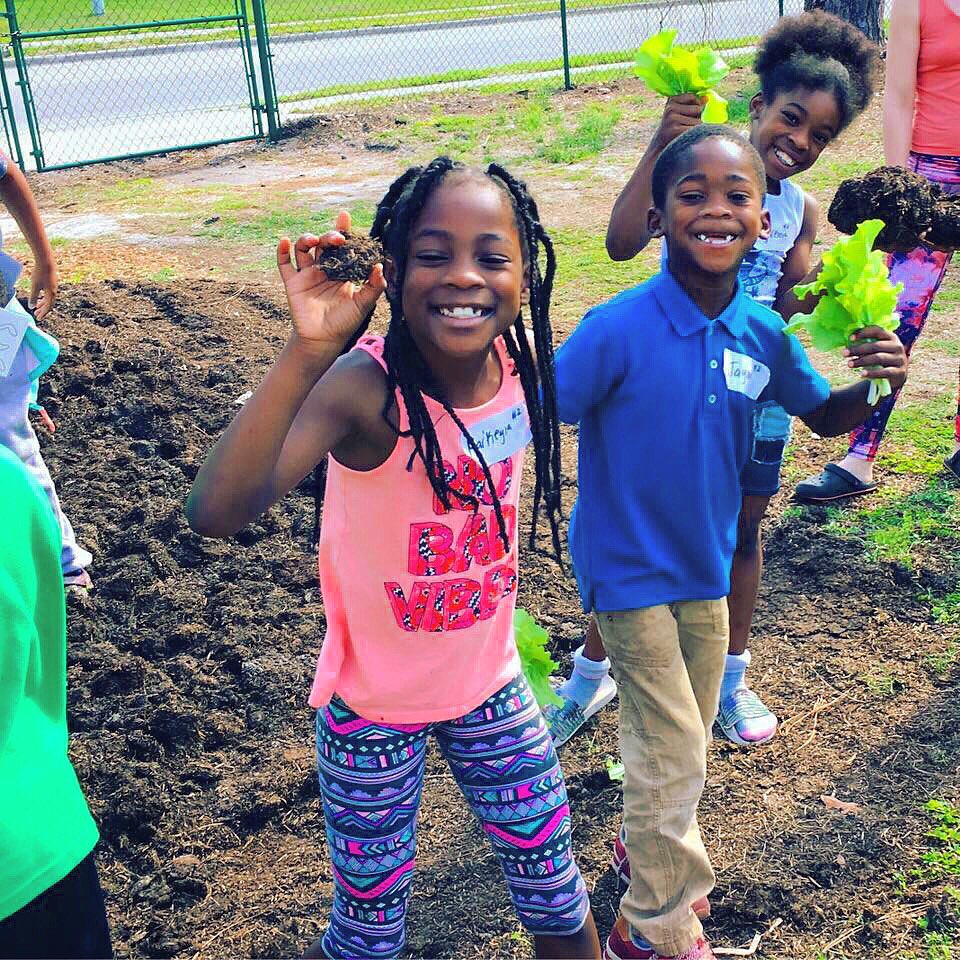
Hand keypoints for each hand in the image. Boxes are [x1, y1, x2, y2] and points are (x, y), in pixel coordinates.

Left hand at [30, 258, 57, 320]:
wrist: (46, 261)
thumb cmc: (40, 273)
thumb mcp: (35, 286)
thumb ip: (33, 297)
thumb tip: (32, 307)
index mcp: (51, 293)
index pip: (48, 307)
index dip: (43, 313)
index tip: (38, 318)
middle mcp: (54, 291)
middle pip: (49, 304)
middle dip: (42, 310)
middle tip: (36, 315)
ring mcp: (53, 287)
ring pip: (48, 299)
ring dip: (42, 304)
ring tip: (36, 307)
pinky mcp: (51, 283)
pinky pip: (48, 294)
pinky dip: (43, 297)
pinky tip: (39, 296)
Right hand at [276, 211, 385, 355]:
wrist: (324, 340)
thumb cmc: (345, 322)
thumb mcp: (363, 304)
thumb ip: (374, 286)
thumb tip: (380, 266)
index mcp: (341, 270)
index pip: (343, 246)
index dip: (343, 230)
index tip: (345, 216)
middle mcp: (324, 268)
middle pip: (324, 244)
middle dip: (329, 237)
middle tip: (338, 239)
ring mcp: (307, 274)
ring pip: (303, 248)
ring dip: (306, 239)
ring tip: (314, 240)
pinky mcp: (293, 283)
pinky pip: (284, 264)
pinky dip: (282, 252)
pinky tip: (284, 242)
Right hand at [651, 94, 705, 150]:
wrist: (660, 149)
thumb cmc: (674, 129)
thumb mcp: (682, 113)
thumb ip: (694, 105)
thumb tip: (706, 98)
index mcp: (671, 100)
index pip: (693, 97)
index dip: (695, 106)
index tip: (686, 115)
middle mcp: (670, 108)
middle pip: (698, 108)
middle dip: (696, 118)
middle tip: (684, 126)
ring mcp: (671, 119)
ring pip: (698, 121)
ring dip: (695, 129)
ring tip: (683, 133)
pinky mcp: (674, 130)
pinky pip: (695, 131)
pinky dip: (693, 136)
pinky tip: (684, 138)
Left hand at [844, 325, 907, 391]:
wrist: (895, 376)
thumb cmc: (881, 359)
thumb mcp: (876, 350)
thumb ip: (866, 345)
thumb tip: (848, 344)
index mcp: (891, 337)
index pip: (878, 331)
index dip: (864, 333)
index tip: (850, 338)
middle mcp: (897, 346)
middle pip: (876, 345)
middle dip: (858, 349)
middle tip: (844, 353)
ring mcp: (900, 359)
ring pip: (879, 358)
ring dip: (862, 361)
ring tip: (849, 364)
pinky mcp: (900, 372)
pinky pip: (884, 372)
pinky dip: (872, 373)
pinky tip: (861, 374)